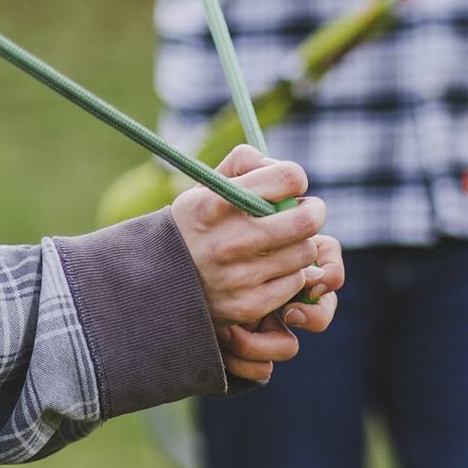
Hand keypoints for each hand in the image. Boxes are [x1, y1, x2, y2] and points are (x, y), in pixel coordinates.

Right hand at [171, 147, 345, 387]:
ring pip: (305, 252)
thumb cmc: (193, 225)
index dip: (295, 178)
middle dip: (312, 212)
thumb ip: (244, 163)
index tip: (289, 185)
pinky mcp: (249, 304)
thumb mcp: (205, 187)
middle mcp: (229, 240)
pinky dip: (289, 274)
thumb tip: (283, 170)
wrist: (155, 282)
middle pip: (306, 220)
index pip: (287, 178)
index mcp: (217, 203)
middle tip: (307, 213)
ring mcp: (240, 276)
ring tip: (282, 244)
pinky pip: (295, 282)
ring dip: (300, 245)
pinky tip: (271, 270)